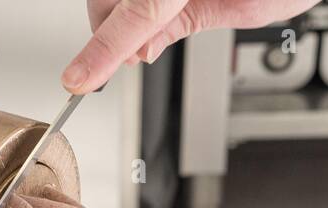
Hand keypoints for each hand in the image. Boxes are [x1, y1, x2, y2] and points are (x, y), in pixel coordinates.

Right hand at [63, 0, 316, 92]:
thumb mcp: (251, 7)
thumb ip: (188, 24)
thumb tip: (141, 49)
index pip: (135, 14)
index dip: (102, 52)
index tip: (76, 80)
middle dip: (113, 25)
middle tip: (141, 52)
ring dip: (122, 5)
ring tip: (161, 17)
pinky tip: (160, 0)